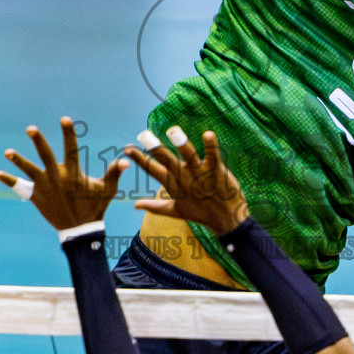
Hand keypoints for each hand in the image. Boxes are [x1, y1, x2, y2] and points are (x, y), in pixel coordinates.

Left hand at [0, 117, 126, 230]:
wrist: (79, 231)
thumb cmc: (95, 207)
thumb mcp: (107, 190)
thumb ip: (114, 173)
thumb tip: (125, 159)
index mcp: (73, 174)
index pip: (70, 149)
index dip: (68, 133)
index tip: (64, 119)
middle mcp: (57, 178)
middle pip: (45, 156)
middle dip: (38, 141)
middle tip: (30, 129)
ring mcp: (45, 188)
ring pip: (29, 171)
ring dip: (18, 161)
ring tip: (7, 152)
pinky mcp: (36, 197)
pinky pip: (20, 188)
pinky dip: (9, 181)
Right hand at [124, 127, 249, 235]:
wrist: (226, 220)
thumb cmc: (200, 214)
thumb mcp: (175, 211)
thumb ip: (154, 207)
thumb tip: (135, 206)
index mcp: (173, 184)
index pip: (152, 169)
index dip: (139, 159)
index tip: (126, 149)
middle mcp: (184, 177)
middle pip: (167, 160)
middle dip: (155, 148)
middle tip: (143, 135)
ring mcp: (200, 173)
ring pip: (189, 156)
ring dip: (182, 144)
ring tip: (174, 132)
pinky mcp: (216, 170)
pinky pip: (213, 156)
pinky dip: (211, 146)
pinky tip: (208, 134)